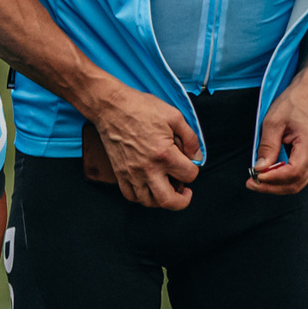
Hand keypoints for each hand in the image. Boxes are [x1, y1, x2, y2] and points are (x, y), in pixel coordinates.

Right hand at [90, 83, 199, 208]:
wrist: (111, 107)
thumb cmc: (141, 108)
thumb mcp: (174, 116)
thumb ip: (190, 138)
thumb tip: (196, 156)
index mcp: (164, 154)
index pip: (189, 175)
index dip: (194, 170)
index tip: (190, 164)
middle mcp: (148, 169)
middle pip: (169, 200)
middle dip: (182, 200)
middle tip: (185, 193)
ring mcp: (132, 173)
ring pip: (149, 202)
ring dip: (161, 200)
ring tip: (167, 189)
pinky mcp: (120, 173)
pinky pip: (131, 196)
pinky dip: (142, 197)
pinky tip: (148, 188)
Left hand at [248, 80, 307, 193]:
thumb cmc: (293, 104)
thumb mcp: (273, 121)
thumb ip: (267, 146)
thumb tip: (259, 168)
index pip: (293, 172)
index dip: (273, 178)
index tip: (256, 176)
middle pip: (296, 183)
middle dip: (272, 187)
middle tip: (251, 183)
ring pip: (297, 183)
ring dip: (276, 185)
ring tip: (257, 179)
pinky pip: (298, 176)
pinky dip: (281, 179)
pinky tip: (268, 174)